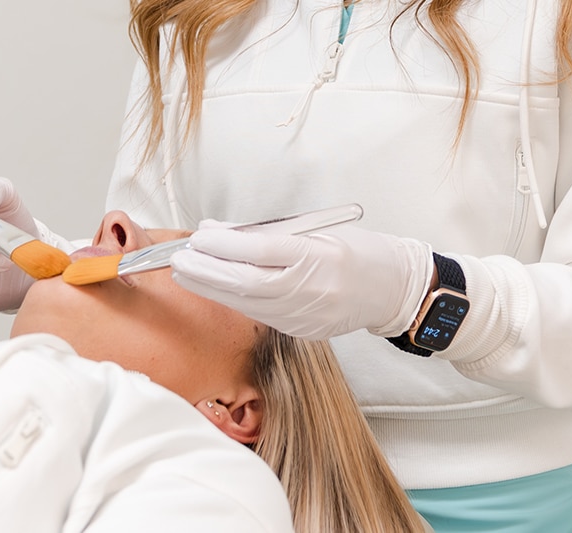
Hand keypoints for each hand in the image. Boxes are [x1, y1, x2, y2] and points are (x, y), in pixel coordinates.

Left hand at [170, 224, 433, 339]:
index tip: (197, 237)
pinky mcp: (301, 331)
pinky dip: (232, 299)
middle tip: (177, 260)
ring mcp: (306, 315)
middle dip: (205, 272)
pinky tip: (214, 288)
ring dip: (211, 288)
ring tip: (185, 273)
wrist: (393, 289)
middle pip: (244, 283)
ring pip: (246, 303)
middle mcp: (311, 289)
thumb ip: (266, 232)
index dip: (222, 246)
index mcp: (318, 256)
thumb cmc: (358, 251)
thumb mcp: (317, 230)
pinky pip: (259, 314)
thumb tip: (217, 232)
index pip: (259, 251)